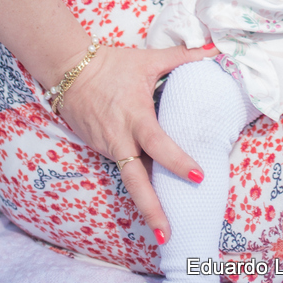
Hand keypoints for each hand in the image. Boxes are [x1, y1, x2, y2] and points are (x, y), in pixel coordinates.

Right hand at [57, 41, 216, 241]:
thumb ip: (182, 56)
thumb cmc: (113, 64)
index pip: (159, 144)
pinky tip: (152, 199)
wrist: (70, 70)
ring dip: (146, 204)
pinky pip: (122, 168)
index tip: (198, 175)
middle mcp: (121, 139)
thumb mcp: (149, 58)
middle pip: (136, 182)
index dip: (177, 161)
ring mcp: (108, 147)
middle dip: (152, 210)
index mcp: (136, 117)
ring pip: (129, 180)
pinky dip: (138, 183)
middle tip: (168, 234)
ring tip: (164, 230)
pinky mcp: (100, 150)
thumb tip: (212, 47)